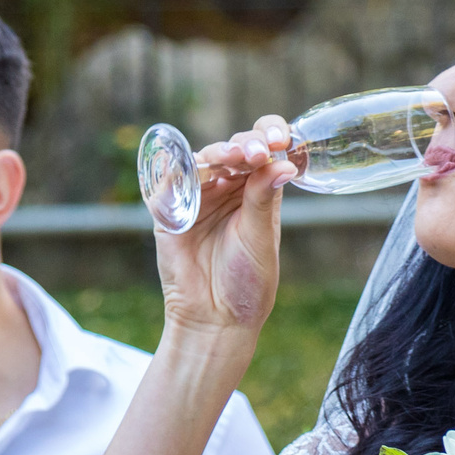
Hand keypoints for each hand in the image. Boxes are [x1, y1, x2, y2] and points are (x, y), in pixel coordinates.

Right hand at [156, 115, 296, 338]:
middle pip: (235, 147)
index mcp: (258, 189)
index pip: (264, 149)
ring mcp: (198, 195)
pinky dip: (183, 171)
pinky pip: (172, 181)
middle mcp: (228, 186)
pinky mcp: (170, 210)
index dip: (270, 135)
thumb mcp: (261, 238)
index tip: (280, 140)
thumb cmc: (247, 282)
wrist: (215, 318)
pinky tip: (197, 170)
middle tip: (257, 152)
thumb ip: (264, 199)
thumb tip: (284, 163)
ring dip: (220, 153)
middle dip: (247, 144)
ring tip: (235, 157)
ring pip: (205, 159)